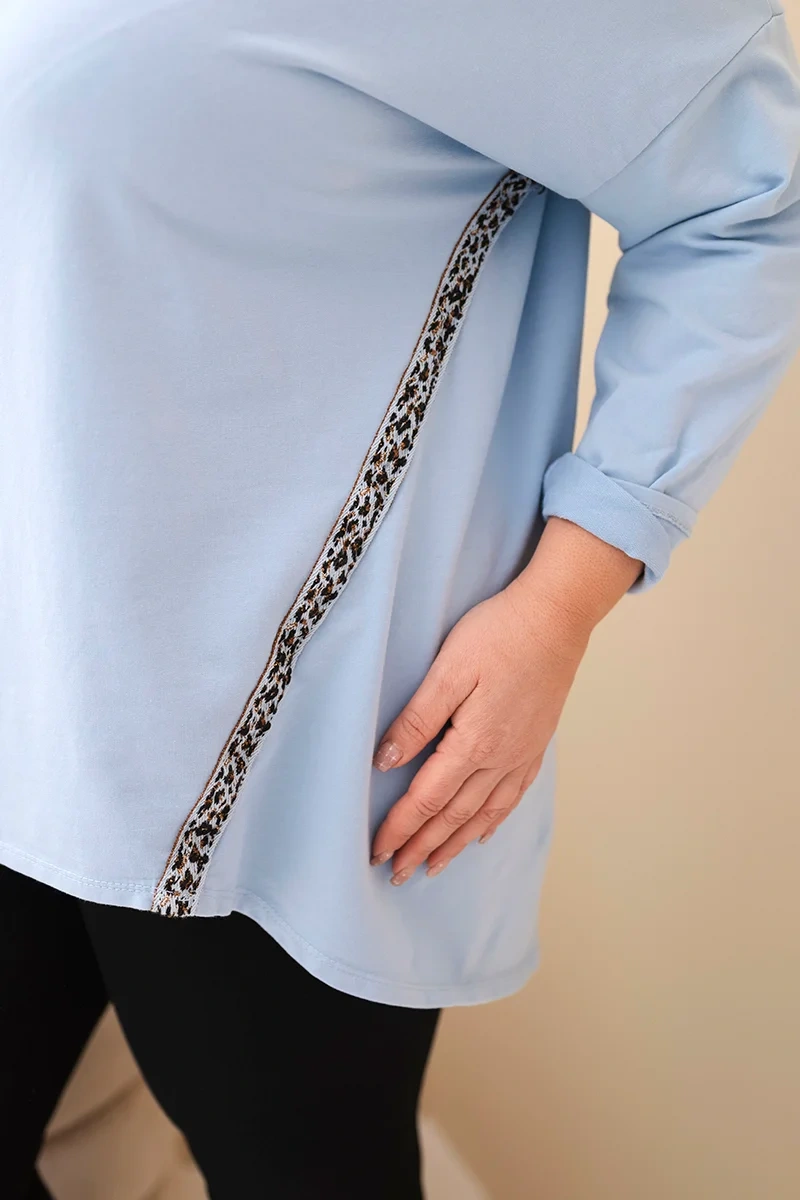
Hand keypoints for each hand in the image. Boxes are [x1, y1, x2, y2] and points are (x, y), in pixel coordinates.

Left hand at [369, 579, 592, 884]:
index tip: (378, 851)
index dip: (400, 828)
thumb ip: (417, 719)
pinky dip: (492, 820)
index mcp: (474, 743)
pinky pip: (512, 796)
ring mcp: (522, 754)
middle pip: (453, 816)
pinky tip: (482, 831)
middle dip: (422, 846)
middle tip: (396, 873)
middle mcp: (501, 759)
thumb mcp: (448, 670)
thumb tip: (384, 763)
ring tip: (433, 867)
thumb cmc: (499, 633)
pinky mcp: (536, 743)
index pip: (427, 798)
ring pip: (483, 813)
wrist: (557, 615)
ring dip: (455, 843)